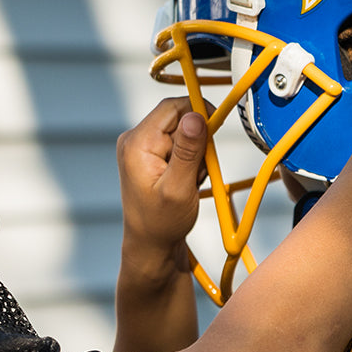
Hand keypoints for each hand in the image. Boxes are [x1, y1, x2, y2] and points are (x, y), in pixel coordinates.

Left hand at [117, 98, 207, 262]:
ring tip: (191, 181)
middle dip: (198, 140)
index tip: (216, 129)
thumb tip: (195, 116)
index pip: (171, 107)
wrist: (151, 244)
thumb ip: (188, 151)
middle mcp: (135, 139)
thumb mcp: (179, 188)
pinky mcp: (151, 155)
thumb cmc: (161, 223)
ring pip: (182, 132)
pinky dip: (190, 160)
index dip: (198, 111)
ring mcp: (142, 147)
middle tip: (200, 169)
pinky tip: (187, 181)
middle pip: (178, 118)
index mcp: (137, 143)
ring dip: (196, 153)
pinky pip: (179, 145)